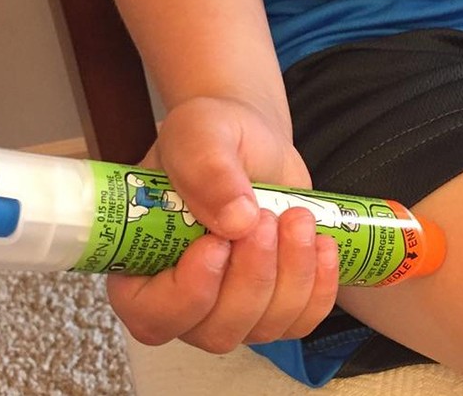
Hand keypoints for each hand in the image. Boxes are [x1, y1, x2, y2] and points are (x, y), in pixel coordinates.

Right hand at [105, 96, 339, 351]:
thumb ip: (206, 166)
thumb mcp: (197, 132)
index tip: (217, 244)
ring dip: (291, 276)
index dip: (188, 293)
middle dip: (252, 277)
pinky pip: (301, 321)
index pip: (152, 315)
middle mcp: (182, 300)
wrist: (250, 140)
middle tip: (268, 219)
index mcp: (140, 266)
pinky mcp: (274, 305)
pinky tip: (322, 244)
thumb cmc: (209, 136)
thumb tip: (237, 218)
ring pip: (263, 328)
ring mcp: (230, 309)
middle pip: (216, 330)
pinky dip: (319, 287)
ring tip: (297, 217)